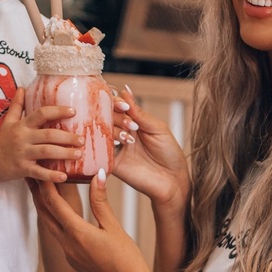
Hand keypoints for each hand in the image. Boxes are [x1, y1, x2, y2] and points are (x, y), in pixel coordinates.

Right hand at [0, 88, 82, 182]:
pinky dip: (51, 175)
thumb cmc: (0, 141)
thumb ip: (17, 105)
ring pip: (47, 152)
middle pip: (49, 135)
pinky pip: (39, 172)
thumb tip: (22, 88)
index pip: (41, 114)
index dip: (58, 111)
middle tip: (82, 139)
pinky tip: (64, 176)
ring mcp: (22, 154)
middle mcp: (23, 138)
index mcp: (22, 125)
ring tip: (79, 154)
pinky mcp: (21, 169)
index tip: (73, 112)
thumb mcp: (8, 122)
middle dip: (68, 137)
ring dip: (64, 153)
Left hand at [31, 172, 155, 271]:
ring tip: (41, 191)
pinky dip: (55, 221)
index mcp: (77, 233)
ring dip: (44, 208)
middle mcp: (67, 244)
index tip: (43, 169)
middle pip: (45, 214)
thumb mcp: (114, 227)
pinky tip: (61, 215)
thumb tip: (96, 175)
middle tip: (32, 175)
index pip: (54, 204)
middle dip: (37, 194)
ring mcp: (69, 254)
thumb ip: (101, 201)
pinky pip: (59, 236)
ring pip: (50, 226)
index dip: (46, 185)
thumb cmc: (127, 259)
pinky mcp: (74, 260)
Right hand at [110, 86, 189, 210]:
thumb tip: (124, 90)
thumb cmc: (169, 153)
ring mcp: (115, 147)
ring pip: (102, 132)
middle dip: (116, 117)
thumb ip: (138, 112)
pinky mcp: (111, 163)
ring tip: (129, 139)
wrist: (172, 180)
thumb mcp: (157, 128)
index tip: (123, 106)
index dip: (116, 102)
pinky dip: (101, 146)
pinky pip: (99, 152)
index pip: (116, 106)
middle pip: (106, 116)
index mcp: (132, 121)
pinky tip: (110, 144)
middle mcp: (120, 132)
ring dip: (114, 131)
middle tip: (132, 126)